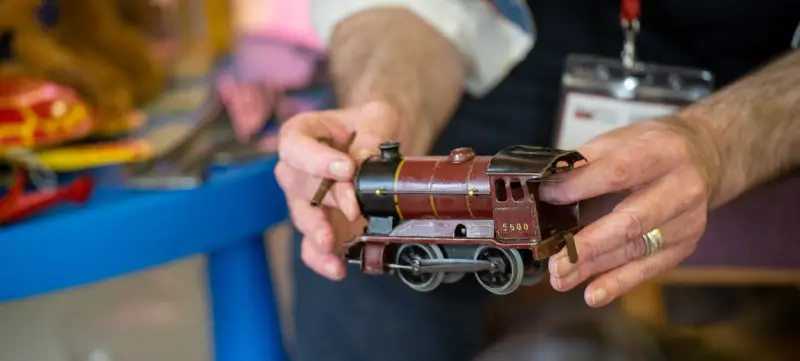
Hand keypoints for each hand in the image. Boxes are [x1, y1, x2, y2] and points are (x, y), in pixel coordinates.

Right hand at [275, 102, 410, 279]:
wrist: (382, 144)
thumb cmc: (372, 124)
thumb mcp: (378, 117)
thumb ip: (371, 134)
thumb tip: (362, 162)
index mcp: (301, 135)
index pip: (294, 146)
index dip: (315, 160)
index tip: (345, 168)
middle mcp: (296, 170)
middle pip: (300, 186)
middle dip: (328, 199)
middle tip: (353, 207)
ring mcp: (306, 201)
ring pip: (303, 219)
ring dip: (318, 233)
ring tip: (332, 245)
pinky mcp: (321, 226)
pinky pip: (311, 248)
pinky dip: (321, 259)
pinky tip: (337, 268)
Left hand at [540, 118, 718, 306]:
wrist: (704, 157)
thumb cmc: (651, 148)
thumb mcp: (620, 140)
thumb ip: (584, 161)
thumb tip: (546, 183)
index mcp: (662, 152)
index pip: (617, 173)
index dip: (580, 186)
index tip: (547, 196)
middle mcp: (681, 188)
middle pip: (632, 221)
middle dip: (589, 244)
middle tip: (556, 262)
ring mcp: (686, 221)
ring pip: (635, 249)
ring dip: (595, 268)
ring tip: (560, 278)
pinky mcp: (684, 246)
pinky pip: (648, 268)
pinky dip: (618, 283)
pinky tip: (593, 294)